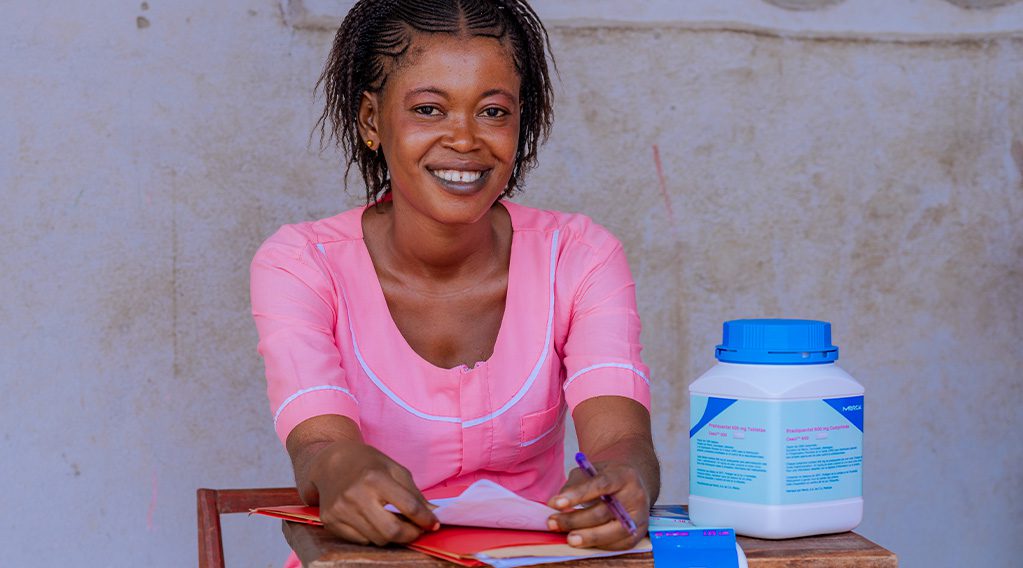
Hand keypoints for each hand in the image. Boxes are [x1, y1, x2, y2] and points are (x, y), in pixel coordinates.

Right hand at [306, 439, 437, 545]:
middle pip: (392, 531)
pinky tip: (375, 522)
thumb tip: (432, 515)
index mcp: (375, 478)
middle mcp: (356, 495)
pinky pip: (361, 541)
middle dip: (410, 535)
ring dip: (392, 536)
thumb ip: (414, 493)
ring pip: (377, 539)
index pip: (408, 506)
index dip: (425, 519)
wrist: (332, 463)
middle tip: (417, 530)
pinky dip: (374, 536)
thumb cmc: (368, 464)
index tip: (433, 524)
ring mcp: (341, 510)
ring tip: (395, 523)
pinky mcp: (331, 522)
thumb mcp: (395, 469)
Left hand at [545, 461, 649, 549]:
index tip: (555, 504)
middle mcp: (635, 496)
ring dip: (587, 537)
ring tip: (568, 538)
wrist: (634, 486)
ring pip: (612, 532)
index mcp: (623, 475)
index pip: (600, 485)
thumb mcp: (591, 471)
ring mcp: (638, 517)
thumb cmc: (608, 478)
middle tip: (553, 522)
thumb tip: (555, 504)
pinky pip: (617, 544)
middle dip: (575, 520)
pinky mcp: (637, 533)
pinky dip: (598, 544)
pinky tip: (584, 541)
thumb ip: (574, 485)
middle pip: (603, 512)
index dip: (577, 495)